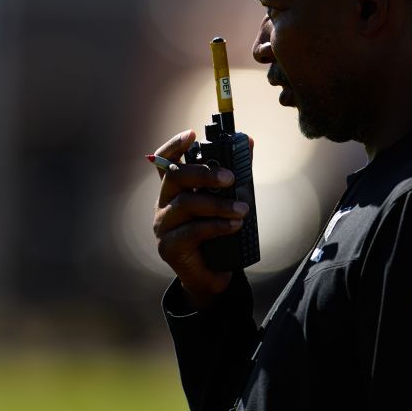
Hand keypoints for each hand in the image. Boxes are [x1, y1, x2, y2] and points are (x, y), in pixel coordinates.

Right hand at [151, 130, 252, 309]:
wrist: (211, 276)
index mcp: (174, 189)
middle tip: (231, 179)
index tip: (192, 134)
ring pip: (186, 204)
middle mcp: (164, 203)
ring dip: (218, 205)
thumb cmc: (217, 234)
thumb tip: (248, 142)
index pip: (166, 161)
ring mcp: (163, 225)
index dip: (175, 146)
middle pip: (175, 177)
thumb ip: (234, 174)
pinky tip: (233, 226)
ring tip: (242, 210)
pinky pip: (192, 231)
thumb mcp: (226, 201)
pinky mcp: (168, 246)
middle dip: (204, 174)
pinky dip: (216, 226)